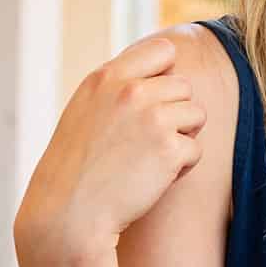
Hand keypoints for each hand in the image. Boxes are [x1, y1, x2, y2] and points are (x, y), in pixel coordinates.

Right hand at [14, 35, 206, 266]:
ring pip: (196, 115)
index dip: (165, 76)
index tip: (153, 102)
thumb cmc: (75, 169)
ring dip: (181, 138)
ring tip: (149, 159)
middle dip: (174, 113)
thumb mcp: (86, 112)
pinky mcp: (169, 149)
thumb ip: (117, 90)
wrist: (69, 215)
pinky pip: (195, 150)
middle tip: (146, 142)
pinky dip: (181, 168)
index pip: (162, 51)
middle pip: (184, 87)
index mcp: (106, 78)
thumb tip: (160, 76)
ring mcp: (152, 118)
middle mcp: (130, 91)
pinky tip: (152, 179)